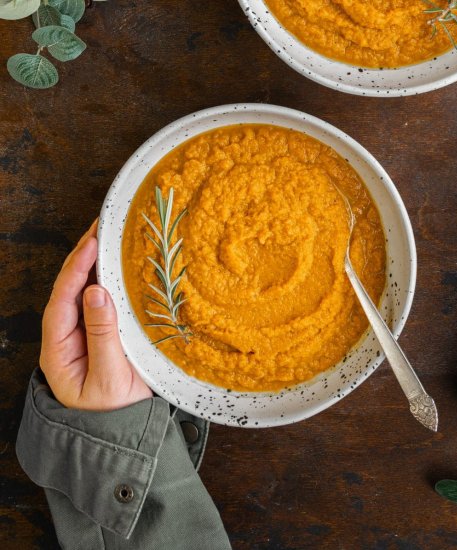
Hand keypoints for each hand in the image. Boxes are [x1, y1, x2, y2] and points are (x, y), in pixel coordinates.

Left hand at [40, 220, 152, 410]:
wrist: (125, 431)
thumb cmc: (114, 411)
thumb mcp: (108, 376)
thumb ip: (101, 334)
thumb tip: (96, 292)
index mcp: (58, 349)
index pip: (62, 299)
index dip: (76, 268)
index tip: (92, 242)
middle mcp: (67, 336)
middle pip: (70, 288)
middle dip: (83, 256)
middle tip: (101, 227)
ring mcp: (84, 333)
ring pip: (87, 292)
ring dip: (97, 264)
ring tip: (109, 238)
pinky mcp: (103, 333)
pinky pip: (104, 301)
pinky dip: (111, 280)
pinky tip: (120, 266)